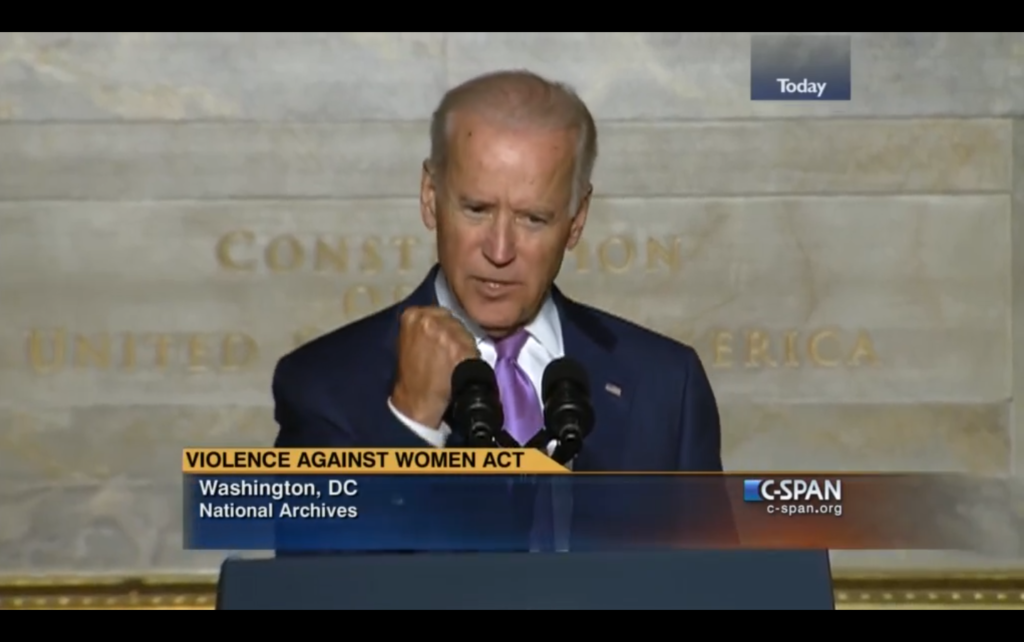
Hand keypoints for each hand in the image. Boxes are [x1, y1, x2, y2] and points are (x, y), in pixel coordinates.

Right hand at [391, 306, 479, 428]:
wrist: (416, 400)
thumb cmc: (411, 375)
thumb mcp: (409, 341)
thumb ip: (422, 329)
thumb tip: (440, 324)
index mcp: (411, 315)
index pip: (437, 313)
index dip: (444, 327)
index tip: (444, 339)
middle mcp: (429, 319)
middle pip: (452, 320)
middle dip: (454, 334)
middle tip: (452, 351)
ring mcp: (445, 332)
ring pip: (465, 331)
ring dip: (464, 344)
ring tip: (457, 360)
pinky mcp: (460, 347)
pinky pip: (474, 346)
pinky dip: (473, 356)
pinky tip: (465, 365)